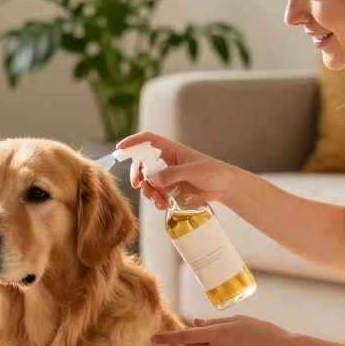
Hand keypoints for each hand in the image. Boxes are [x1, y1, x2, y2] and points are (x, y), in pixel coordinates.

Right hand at [114, 131, 237, 208]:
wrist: (224, 187)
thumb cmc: (212, 171)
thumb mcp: (192, 171)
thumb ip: (172, 174)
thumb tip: (152, 179)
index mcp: (170, 149)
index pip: (147, 140)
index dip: (133, 142)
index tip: (120, 149)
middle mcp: (166, 161)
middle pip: (142, 164)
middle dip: (138, 175)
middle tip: (138, 186)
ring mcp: (167, 176)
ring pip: (148, 182)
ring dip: (149, 192)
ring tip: (158, 202)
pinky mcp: (170, 189)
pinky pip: (156, 194)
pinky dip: (156, 200)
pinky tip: (163, 205)